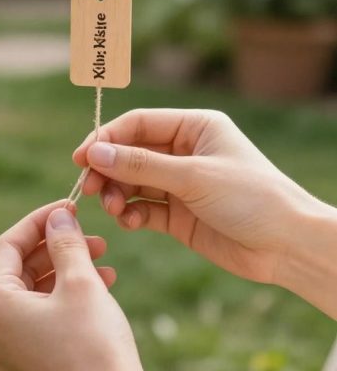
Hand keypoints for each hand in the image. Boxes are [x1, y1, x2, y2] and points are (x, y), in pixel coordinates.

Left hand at [0, 201, 190, 370]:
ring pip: (33, 295)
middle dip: (57, 248)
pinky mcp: (29, 367)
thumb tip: (57, 216)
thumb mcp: (80, 281)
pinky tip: (100, 290)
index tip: (69, 207)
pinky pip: (40, 320)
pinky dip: (65, 300)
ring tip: (105, 264)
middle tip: (94, 238)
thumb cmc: (93, 345)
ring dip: (66, 273)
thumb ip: (65, 241)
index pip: (8, 244)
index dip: (40, 220)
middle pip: (19, 270)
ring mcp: (9, 352)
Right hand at [74, 108, 336, 316]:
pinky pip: (145, 209)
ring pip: (134, 182)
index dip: (107, 138)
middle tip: (90, 189)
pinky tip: (131, 222)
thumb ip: (141, 166)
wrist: (287, 246)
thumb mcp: (194, 177)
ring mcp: (182, 184)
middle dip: (109, 170)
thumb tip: (95, 153)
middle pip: (131, 153)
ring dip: (118, 194)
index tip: (82, 158)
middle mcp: (186, 152)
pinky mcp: (181, 216)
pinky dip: (132, 214)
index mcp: (195, 127)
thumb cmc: (251, 198)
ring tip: (114, 209)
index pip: (139, 123)